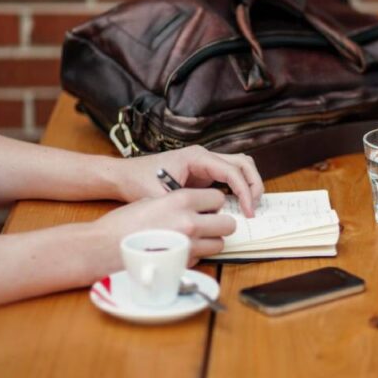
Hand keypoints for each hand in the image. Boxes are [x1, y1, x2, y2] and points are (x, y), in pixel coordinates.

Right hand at [94, 189, 236, 266]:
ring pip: (219, 244)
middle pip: (228, 224)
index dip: (213, 203)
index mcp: (181, 200)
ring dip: (211, 241)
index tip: (207, 206)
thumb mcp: (152, 200)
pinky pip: (203, 258)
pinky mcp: (184, 264)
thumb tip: (195, 207)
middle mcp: (190, 222)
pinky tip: (180, 250)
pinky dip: (196, 255)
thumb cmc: (123, 223)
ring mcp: (189, 246)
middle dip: (220, 223)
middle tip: (209, 224)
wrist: (104, 248)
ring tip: (194, 239)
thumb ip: (177, 202)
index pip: (218, 198)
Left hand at [109, 145, 263, 216]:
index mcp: (197, 157)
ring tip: (249, 207)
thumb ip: (184, 207)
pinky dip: (238, 189)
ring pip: (240, 167)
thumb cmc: (138, 181)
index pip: (232, 171)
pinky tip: (236, 207)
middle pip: (244, 163)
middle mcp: (204, 156)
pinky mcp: (203, 173)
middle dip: (254, 185)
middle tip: (254, 209)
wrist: (124, 175)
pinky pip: (229, 176)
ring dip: (249, 185)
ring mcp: (205, 163)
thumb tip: (206, 221)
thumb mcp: (161, 197)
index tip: (248, 212)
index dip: (245, 192)